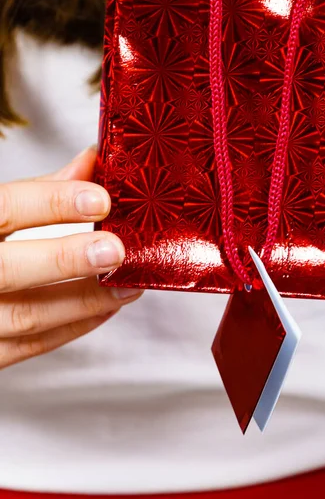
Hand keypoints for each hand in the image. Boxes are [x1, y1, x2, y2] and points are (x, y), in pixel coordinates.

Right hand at [0, 147, 141, 368]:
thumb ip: (40, 189)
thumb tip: (93, 161)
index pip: (3, 210)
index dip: (52, 204)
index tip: (101, 200)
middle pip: (9, 270)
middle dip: (67, 260)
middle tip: (116, 251)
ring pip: (26, 316)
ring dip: (85, 300)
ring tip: (129, 284)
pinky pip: (30, 346)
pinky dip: (73, 326)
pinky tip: (106, 307)